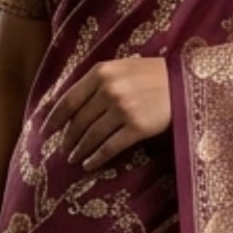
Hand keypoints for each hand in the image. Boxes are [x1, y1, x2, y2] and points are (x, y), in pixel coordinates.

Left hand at [43, 56, 170, 171]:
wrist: (186, 83)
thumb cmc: (154, 75)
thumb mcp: (123, 68)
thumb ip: (99, 80)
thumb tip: (71, 102)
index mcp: (102, 72)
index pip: (69, 99)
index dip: (55, 118)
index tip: (46, 131)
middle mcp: (109, 90)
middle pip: (79, 121)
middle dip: (68, 138)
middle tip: (62, 150)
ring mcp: (123, 109)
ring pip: (92, 136)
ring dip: (79, 150)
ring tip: (74, 159)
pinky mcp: (138, 127)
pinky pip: (110, 147)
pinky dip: (97, 158)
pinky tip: (89, 164)